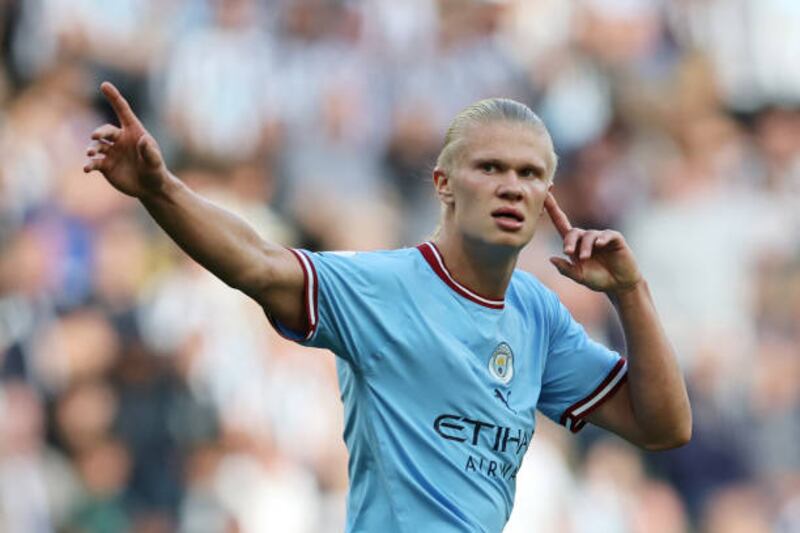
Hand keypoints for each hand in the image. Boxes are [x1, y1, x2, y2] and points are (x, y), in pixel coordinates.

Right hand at [83, 82, 167, 197]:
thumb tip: (144, 140)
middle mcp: (119, 139)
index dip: (114, 98)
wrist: (150, 188)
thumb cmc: (155, 171)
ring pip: (97, 146)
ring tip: (91, 154)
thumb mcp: (155, 163)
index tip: (104, 85)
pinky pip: (94, 162)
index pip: (123, 111)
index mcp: (133, 132)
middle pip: (106, 130)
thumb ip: (150, 152)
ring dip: (92, 149)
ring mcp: (111, 152)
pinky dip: (89, 164)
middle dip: (99, 132)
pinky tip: (87, 168)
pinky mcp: (105, 165)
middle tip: (95, 137)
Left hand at [545, 193, 641, 293]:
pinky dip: (602, 238)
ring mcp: (601, 237)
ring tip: (585, 258)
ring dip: (585, 247)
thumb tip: (551, 259)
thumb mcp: (579, 276)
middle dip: (569, 241)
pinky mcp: (615, 239)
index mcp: (575, 244)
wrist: (619, 284)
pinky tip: (600, 245)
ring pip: (589, 236)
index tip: (544, 195)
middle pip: (573, 232)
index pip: (561, 222)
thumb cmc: (598, 279)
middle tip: (569, 252)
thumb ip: (566, 269)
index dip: (552, 208)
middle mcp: (586, 238)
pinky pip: (607, 234)